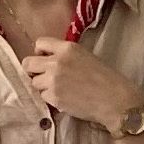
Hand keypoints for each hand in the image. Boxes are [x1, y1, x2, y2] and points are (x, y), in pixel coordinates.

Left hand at [23, 37, 143, 130]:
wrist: (115, 100)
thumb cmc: (106, 78)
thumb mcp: (86, 56)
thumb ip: (65, 55)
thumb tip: (47, 59)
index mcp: (67, 48)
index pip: (39, 43)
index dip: (40, 53)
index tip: (45, 60)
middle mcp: (56, 62)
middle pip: (28, 63)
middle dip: (33, 71)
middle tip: (44, 77)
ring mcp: (53, 80)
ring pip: (34, 82)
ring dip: (43, 86)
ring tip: (59, 89)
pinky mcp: (54, 98)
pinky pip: (43, 96)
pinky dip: (51, 99)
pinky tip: (64, 99)